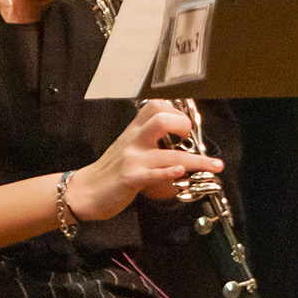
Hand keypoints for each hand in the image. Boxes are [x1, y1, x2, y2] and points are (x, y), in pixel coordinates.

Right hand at [67, 101, 222, 219]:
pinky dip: (169, 172)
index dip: (176, 109)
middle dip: (183, 125)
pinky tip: (181, 172)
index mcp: (135, 131)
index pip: (156, 106)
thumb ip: (149, 140)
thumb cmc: (109, 171)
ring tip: (214, 165)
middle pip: (161, 119)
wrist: (83, 191)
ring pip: (167, 153)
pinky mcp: (131, 179)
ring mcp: (132, 159)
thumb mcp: (128, 147)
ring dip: (196, 160)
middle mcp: (134, 141)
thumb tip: (179, 139)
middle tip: (192, 138)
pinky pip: (153, 173)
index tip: (188, 122)